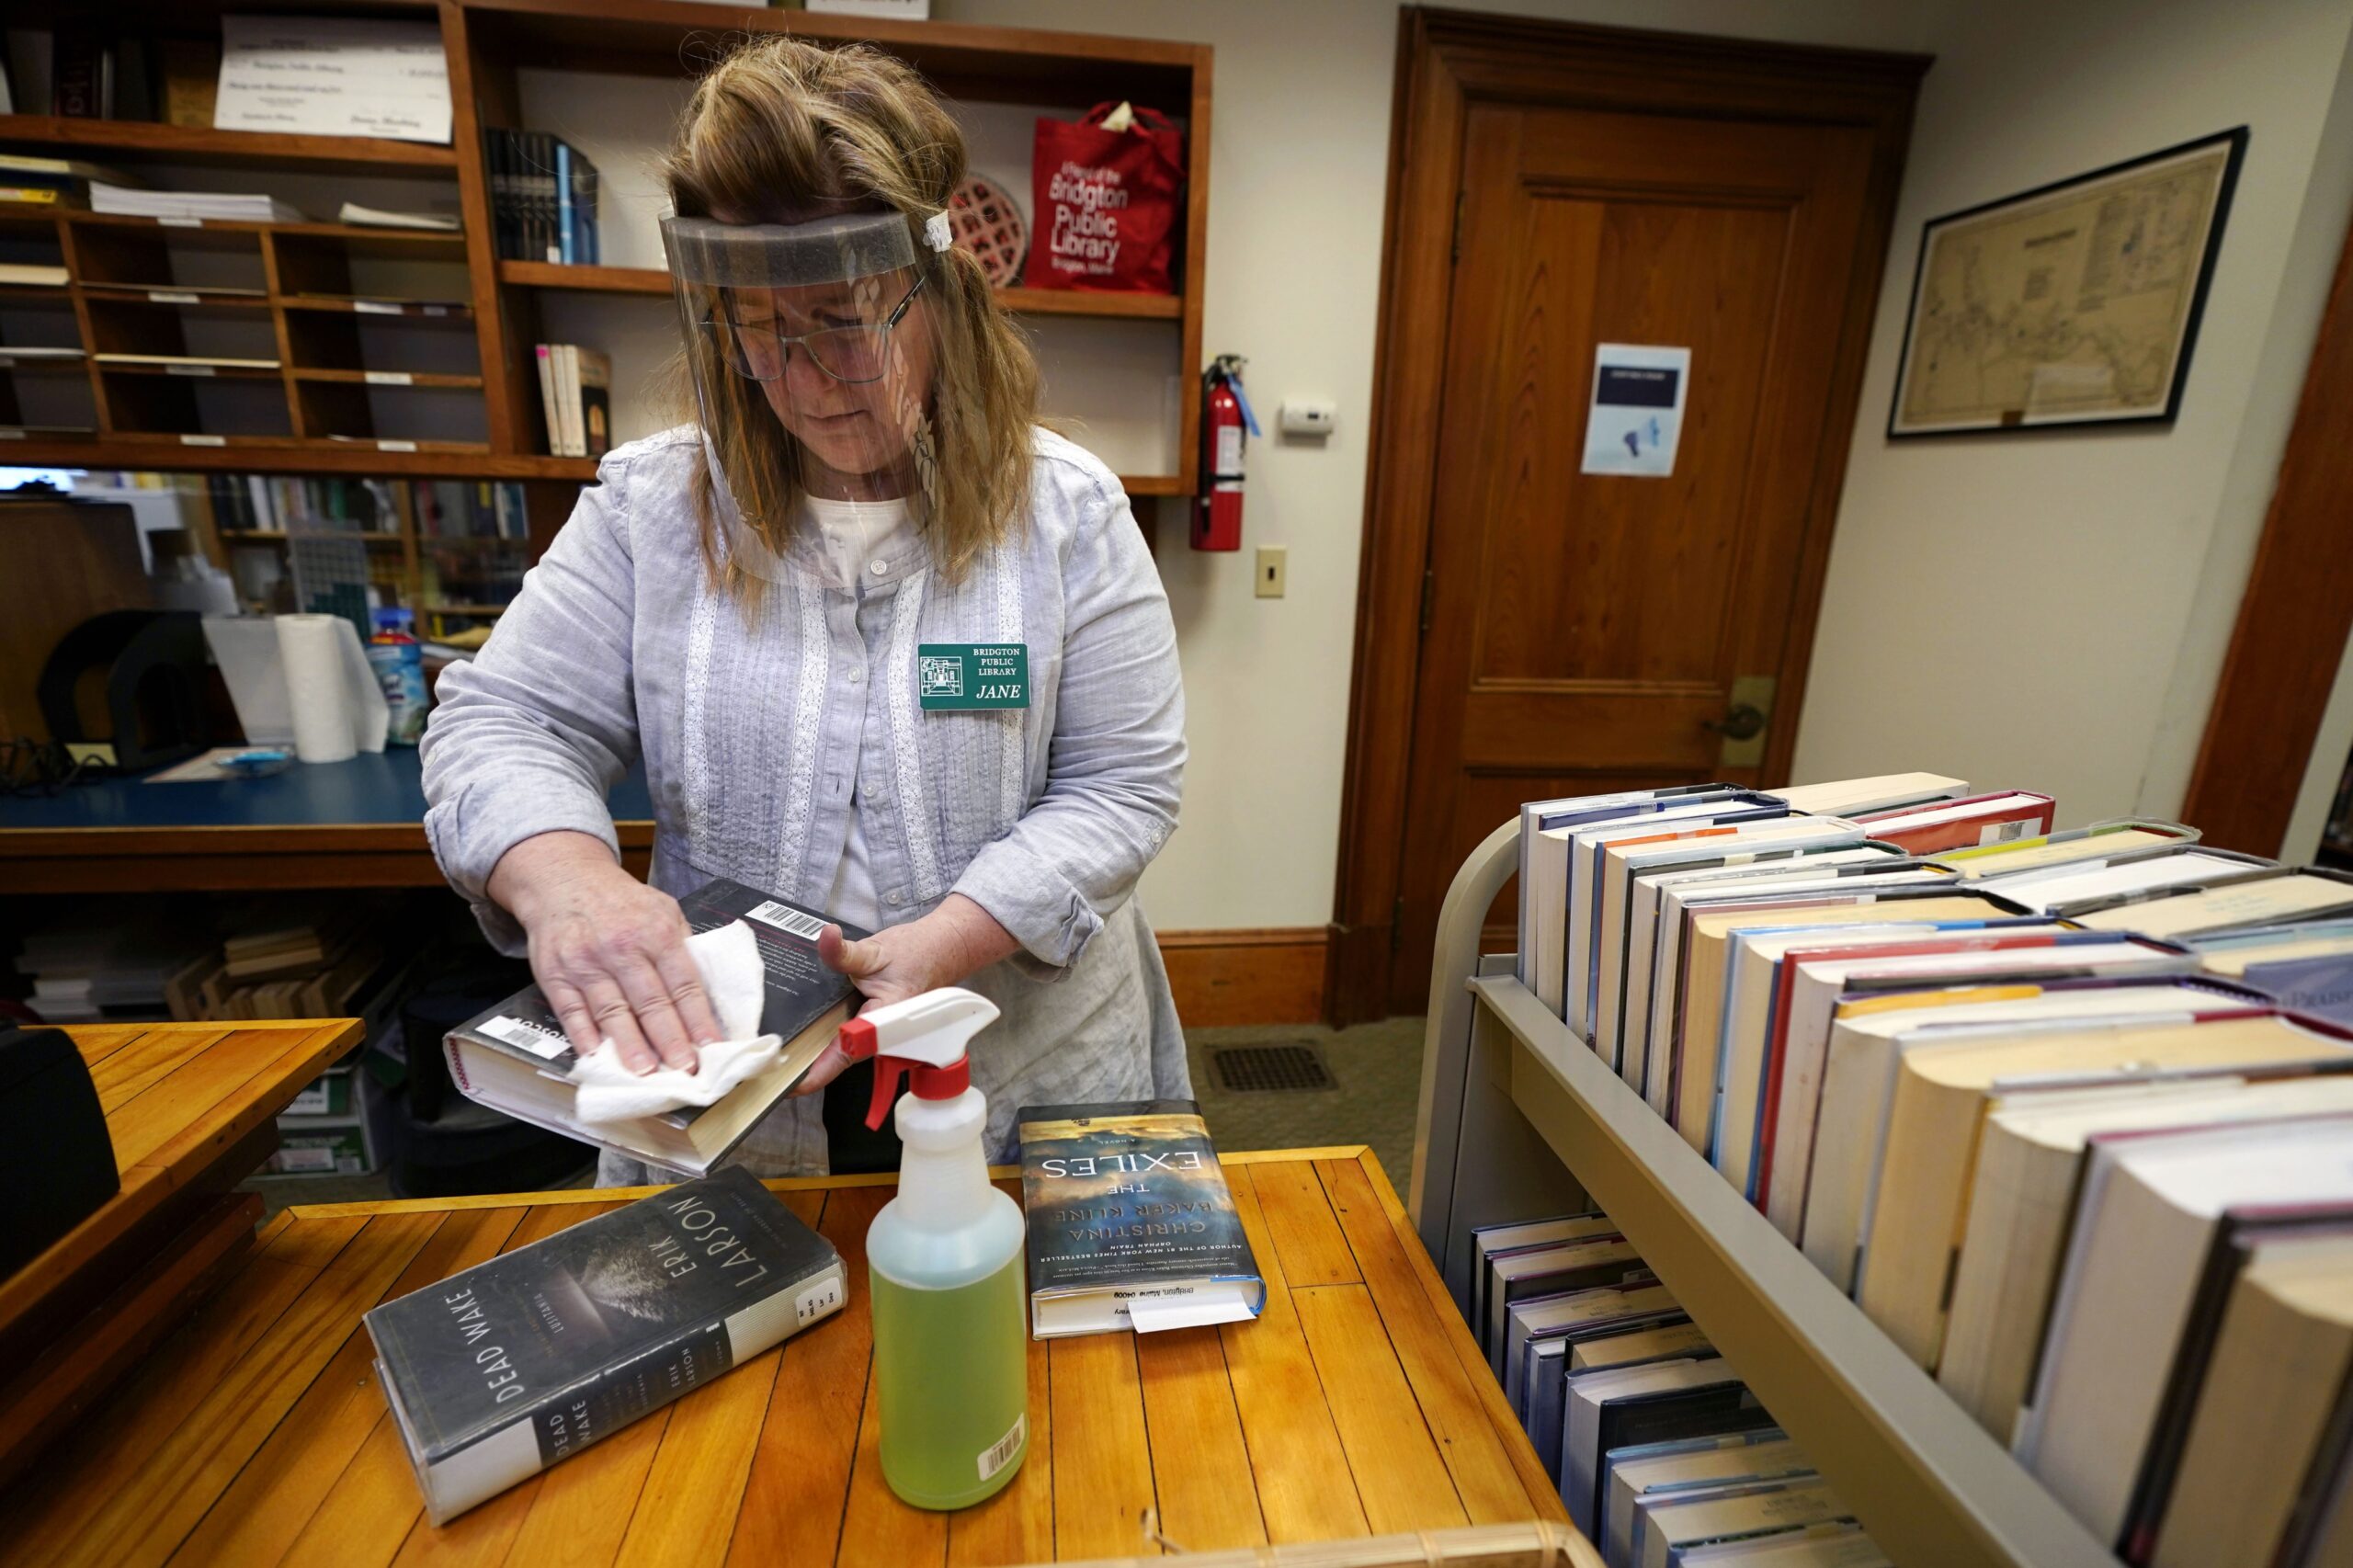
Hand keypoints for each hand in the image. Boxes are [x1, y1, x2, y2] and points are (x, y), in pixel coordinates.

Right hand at [488, 830, 721, 1075]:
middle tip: (684, 1069)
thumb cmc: (620, 902)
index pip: (683, 983)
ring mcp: (586, 962)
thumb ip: (682, 947)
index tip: (710, 1047)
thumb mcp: (662, 909)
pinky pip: (572, 1011)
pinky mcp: (555, 974)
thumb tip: (705, 993)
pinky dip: (585, 1036)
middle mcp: (622, 947)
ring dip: (630, 1045)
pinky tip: (598, 1056)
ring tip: (646, 1072)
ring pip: (612, 1011)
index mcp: (656, 932)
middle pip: (650, 1002)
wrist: (564, 881)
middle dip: (670, 1039)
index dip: (698, 1018)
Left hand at [792, 893, 1019, 1094]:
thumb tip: (826, 937)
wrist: (939, 951)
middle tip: (764, 1062)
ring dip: (807, 1050)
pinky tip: (793, 1028)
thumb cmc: (915, 955)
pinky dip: (816, 1033)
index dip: (813, 1075)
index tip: (786, 1086)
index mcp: (881, 1023)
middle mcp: (875, 1035)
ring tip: (771, 1050)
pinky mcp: (864, 1024)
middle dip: (800, 1062)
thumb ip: (845, 951)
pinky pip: (838, 1035)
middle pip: (832, 1059)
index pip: (842, 1057)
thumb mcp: (875, 951)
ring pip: (834, 1049)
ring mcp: (870, 1032)